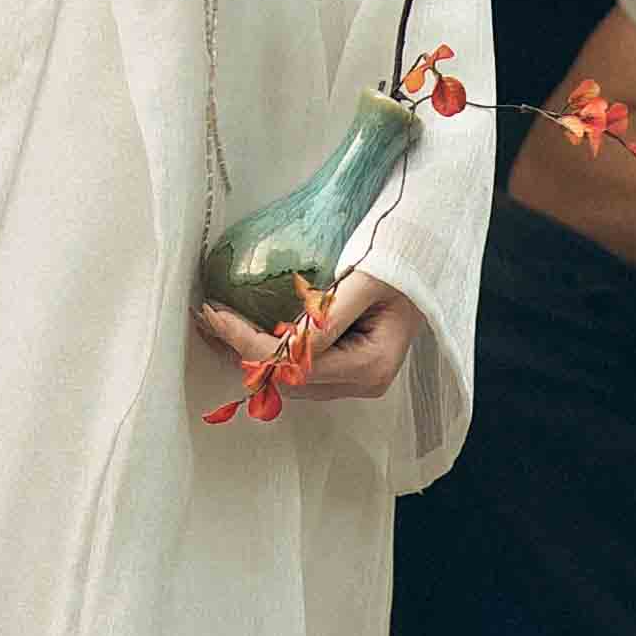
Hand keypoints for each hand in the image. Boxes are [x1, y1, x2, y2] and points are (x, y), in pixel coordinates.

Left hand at [192, 266, 422, 410]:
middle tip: (204, 316)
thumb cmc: (403, 259)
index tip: (214, 313)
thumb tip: (280, 348)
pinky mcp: (347, 365)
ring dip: (248, 352)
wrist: (431, 254)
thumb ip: (325, 317)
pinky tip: (240, 329)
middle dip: (240, 350)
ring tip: (213, 323)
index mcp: (371, 366)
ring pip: (288, 378)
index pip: (294, 365)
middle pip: (287, 380)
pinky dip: (266, 349)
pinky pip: (298, 365)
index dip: (247, 343)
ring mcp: (355, 377)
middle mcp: (363, 382)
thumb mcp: (364, 281)